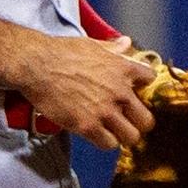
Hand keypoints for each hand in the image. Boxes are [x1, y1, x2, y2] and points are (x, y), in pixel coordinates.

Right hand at [12, 34, 154, 153]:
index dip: (143, 88)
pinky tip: (97, 134)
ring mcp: (105, 111)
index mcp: (123, 69)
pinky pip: (109, 144)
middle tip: (128, 121)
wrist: (37, 65)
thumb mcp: (92, 45)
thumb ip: (113, 48)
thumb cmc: (61, 52)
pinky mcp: (88, 126)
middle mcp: (120, 92)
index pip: (150, 81)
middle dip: (139, 122)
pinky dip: (105, 141)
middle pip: (147, 119)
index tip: (134, 92)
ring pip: (131, 137)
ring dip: (123, 135)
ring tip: (113, 131)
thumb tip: (127, 43)